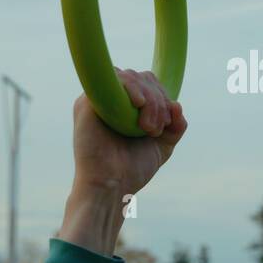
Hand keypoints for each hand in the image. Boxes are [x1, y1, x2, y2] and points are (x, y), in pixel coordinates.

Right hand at [58, 69, 187, 254]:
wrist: (112, 185)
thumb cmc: (134, 169)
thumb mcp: (163, 145)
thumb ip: (175, 125)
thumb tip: (177, 104)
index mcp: (126, 106)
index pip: (149, 82)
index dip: (163, 96)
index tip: (168, 121)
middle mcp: (111, 99)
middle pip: (142, 77)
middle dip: (158, 100)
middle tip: (156, 129)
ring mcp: (97, 99)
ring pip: (130, 76)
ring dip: (149, 99)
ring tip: (148, 127)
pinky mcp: (85, 102)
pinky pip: (111, 79)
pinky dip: (130, 87)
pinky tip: (138, 104)